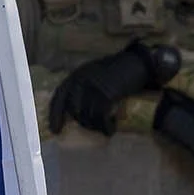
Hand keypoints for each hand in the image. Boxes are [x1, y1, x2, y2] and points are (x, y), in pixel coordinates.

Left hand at [48, 41, 170, 135]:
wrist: (137, 63)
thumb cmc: (116, 71)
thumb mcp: (94, 75)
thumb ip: (83, 89)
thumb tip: (75, 112)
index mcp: (76, 75)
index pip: (59, 97)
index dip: (55, 115)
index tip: (56, 131)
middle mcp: (82, 80)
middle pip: (74, 110)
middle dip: (82, 122)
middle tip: (93, 128)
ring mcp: (94, 87)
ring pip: (88, 115)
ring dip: (95, 126)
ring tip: (104, 128)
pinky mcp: (107, 94)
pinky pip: (101, 116)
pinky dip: (105, 126)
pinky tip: (110, 129)